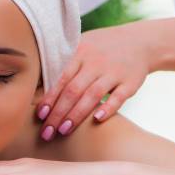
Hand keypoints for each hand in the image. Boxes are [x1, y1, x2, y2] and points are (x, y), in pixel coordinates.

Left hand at [37, 23, 151, 140]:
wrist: (141, 42)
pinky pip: (119, 96)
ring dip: (77, 115)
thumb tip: (33, 86)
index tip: (39, 115)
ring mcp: (114, 71)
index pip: (60, 78)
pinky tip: (96, 120)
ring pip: (93, 95)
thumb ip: (62, 65)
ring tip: (63, 131)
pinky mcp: (131, 82)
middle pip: (73, 90)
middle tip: (47, 132)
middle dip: (58, 113)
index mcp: (79, 53)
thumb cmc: (100, 49)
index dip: (49, 97)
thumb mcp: (81, 47)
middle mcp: (96, 61)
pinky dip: (108, 108)